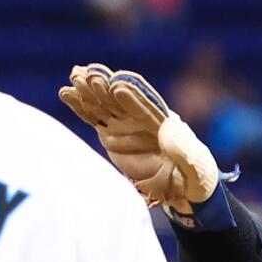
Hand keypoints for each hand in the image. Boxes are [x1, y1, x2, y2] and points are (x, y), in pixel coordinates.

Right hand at [58, 63, 217, 214]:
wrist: (182, 187)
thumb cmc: (194, 177)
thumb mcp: (196, 167)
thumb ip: (185, 150)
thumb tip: (168, 129)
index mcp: (166, 123)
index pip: (148, 109)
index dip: (134, 98)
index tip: (118, 86)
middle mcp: (143, 119)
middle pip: (123, 101)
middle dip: (107, 89)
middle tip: (89, 75)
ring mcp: (126, 124)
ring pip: (105, 105)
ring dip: (90, 91)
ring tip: (74, 75)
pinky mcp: (111, 133)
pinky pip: (94, 118)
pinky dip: (80, 107)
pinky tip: (65, 92)